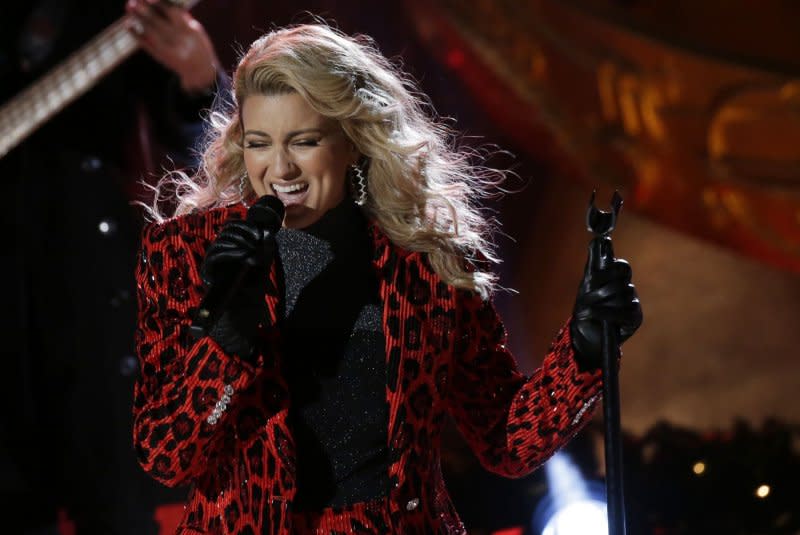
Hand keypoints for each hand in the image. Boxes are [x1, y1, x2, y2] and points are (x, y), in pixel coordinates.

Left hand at [125, 0, 219, 92]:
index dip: (160, 4)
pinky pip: (145, 44)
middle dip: (145, 9)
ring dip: (138, 18)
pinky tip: (128, 24)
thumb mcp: (197, 31)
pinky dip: (136, 34)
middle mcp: (179, 41)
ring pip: (150, 31)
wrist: (199, 71)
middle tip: (134, 0)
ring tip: (128, 6)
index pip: (173, 13)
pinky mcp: (160, 57)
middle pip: (158, 22)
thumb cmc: (199, 46)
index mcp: (190, 31)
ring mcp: (169, 50)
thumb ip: (183, 17)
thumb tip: (165, 2)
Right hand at [200, 219, 274, 360]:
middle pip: (226, 231)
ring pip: (221, 241)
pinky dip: (233, 253)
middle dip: (244, 232)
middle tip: (258, 241)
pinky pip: (216, 256)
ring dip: (240, 242)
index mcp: (230, 250)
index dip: (245, 225)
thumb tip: (268, 233)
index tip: (260, 231)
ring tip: (254, 249)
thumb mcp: (262, 269)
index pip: (231, 228)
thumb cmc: (251, 293)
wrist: (242, 315)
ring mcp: (212, 262)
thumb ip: (265, 251)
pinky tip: (246, 256)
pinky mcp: (208, 272)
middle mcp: (219, 254)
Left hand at [570, 236, 641, 370]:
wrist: (585, 333)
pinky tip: (593, 314)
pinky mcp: (635, 318)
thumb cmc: (586, 306)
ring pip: (622, 294)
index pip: (623, 267)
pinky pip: (623, 311)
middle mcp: (628, 289)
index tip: (595, 275)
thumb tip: (596, 240)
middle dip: (601, 285)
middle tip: (587, 294)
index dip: (612, 268)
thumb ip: (594, 264)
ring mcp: (634, 303)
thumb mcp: (587, 284)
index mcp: (618, 279)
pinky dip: (604, 312)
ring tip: (586, 307)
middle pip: (622, 279)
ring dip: (599, 300)